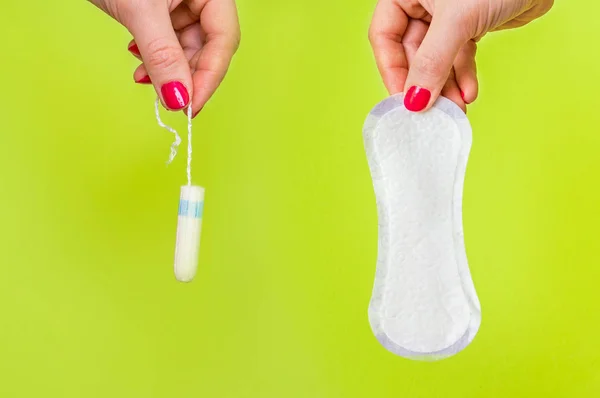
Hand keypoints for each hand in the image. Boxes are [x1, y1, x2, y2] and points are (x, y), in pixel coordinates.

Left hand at [89, 0, 239, 116]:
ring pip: (188, 48)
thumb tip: (179, 98)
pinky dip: (156, 58)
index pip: (224, 39)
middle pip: (209, 47)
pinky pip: (169, 42)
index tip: (191, 106)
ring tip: (144, 79)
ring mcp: (183, 2)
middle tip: (171, 102)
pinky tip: (140, 64)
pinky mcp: (163, 9)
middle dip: (187, 76)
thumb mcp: (141, 12)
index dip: (210, 76)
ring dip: (169, 70)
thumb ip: (163, 56)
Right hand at [368, 0, 552, 111]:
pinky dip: (463, 76)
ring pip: (436, 60)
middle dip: (425, 84)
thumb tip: (415, 100)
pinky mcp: (469, 25)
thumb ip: (432, 62)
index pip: (384, 37)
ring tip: (455, 109)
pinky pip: (458, 57)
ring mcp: (445, 17)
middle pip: (411, 54)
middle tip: (432, 111)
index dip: (391, 70)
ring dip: (445, 87)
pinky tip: (469, 93)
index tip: (403, 101)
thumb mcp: (456, 21)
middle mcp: (421, 4)